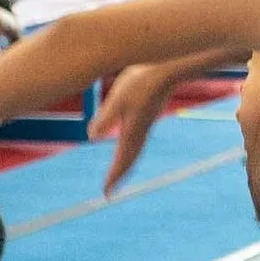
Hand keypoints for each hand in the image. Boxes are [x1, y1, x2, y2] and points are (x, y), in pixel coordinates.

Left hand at [87, 62, 176, 194]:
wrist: (168, 66)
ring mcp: (146, 124)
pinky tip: (127, 144)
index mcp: (132, 131)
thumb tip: (92, 136)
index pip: (121, 161)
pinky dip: (130, 150)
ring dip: (125, 164)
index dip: (113, 178)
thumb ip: (105, 117)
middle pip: (129, 160)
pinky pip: (137, 140)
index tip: (106, 193)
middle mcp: (140, 131)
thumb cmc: (142, 80)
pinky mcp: (147, 115)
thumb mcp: (118, 97)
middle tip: (110, 191)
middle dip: (119, 176)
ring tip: (117, 174)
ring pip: (134, 150)